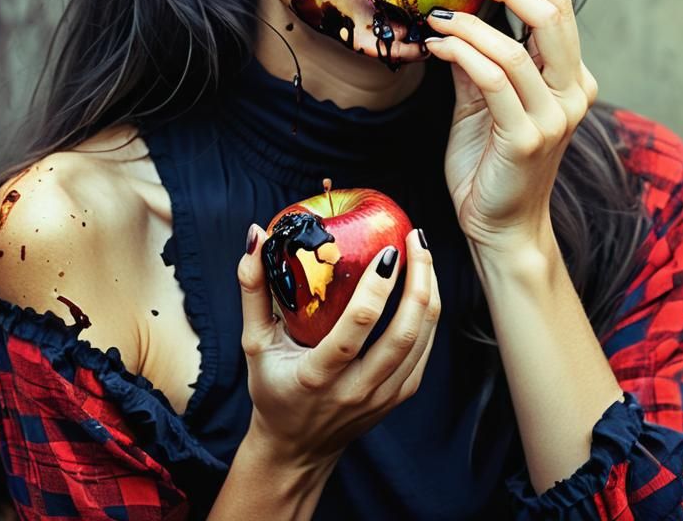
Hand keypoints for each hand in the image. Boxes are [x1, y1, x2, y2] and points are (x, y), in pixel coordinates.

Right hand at [236, 227, 439, 468]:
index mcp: (318, 376)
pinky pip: (424, 350)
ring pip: (421, 339)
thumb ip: (253, 289)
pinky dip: (428, 315)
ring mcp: (383, 397)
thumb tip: (256, 235)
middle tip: (415, 238)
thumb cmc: (273, 389)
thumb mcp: (254, 342)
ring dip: (429, 292)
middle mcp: (356, 390)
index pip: (358, 327)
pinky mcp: (399, 397)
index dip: (377, 286)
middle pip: (403, 332)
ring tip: (423, 253)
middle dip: (418, 280)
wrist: (297, 448)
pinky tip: (423, 285)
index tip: (387, 250)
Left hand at [423, 0, 598, 254]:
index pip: (559, 12)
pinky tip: (437, 45)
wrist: (499, 227)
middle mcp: (572, 95)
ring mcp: (553, 119)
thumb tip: (452, 12)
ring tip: (437, 16)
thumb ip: (475, 58)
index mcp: (570, 81)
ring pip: (515, 49)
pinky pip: (492, 80)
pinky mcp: (525, 139)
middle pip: (551, 19)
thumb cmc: (491, 162)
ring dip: (470, 23)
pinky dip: (462, 53)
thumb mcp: (480, 101)